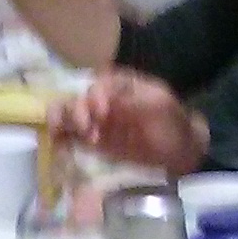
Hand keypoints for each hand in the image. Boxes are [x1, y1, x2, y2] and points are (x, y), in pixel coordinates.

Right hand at [51, 69, 205, 176]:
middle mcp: (102, 100)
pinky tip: (59, 145)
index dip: (95, 97)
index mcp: (119, 85)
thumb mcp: (160, 105)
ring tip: (65, 137)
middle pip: (77, 98)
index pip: (98, 84)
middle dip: (77, 112)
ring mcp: (94, 121)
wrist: (179, 154)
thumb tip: (106, 100)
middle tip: (87, 130)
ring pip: (66, 114)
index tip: (102, 114)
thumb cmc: (172, 124)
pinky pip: (68, 136)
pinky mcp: (90, 142)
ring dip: (63, 123)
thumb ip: (133, 100)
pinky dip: (59, 138)